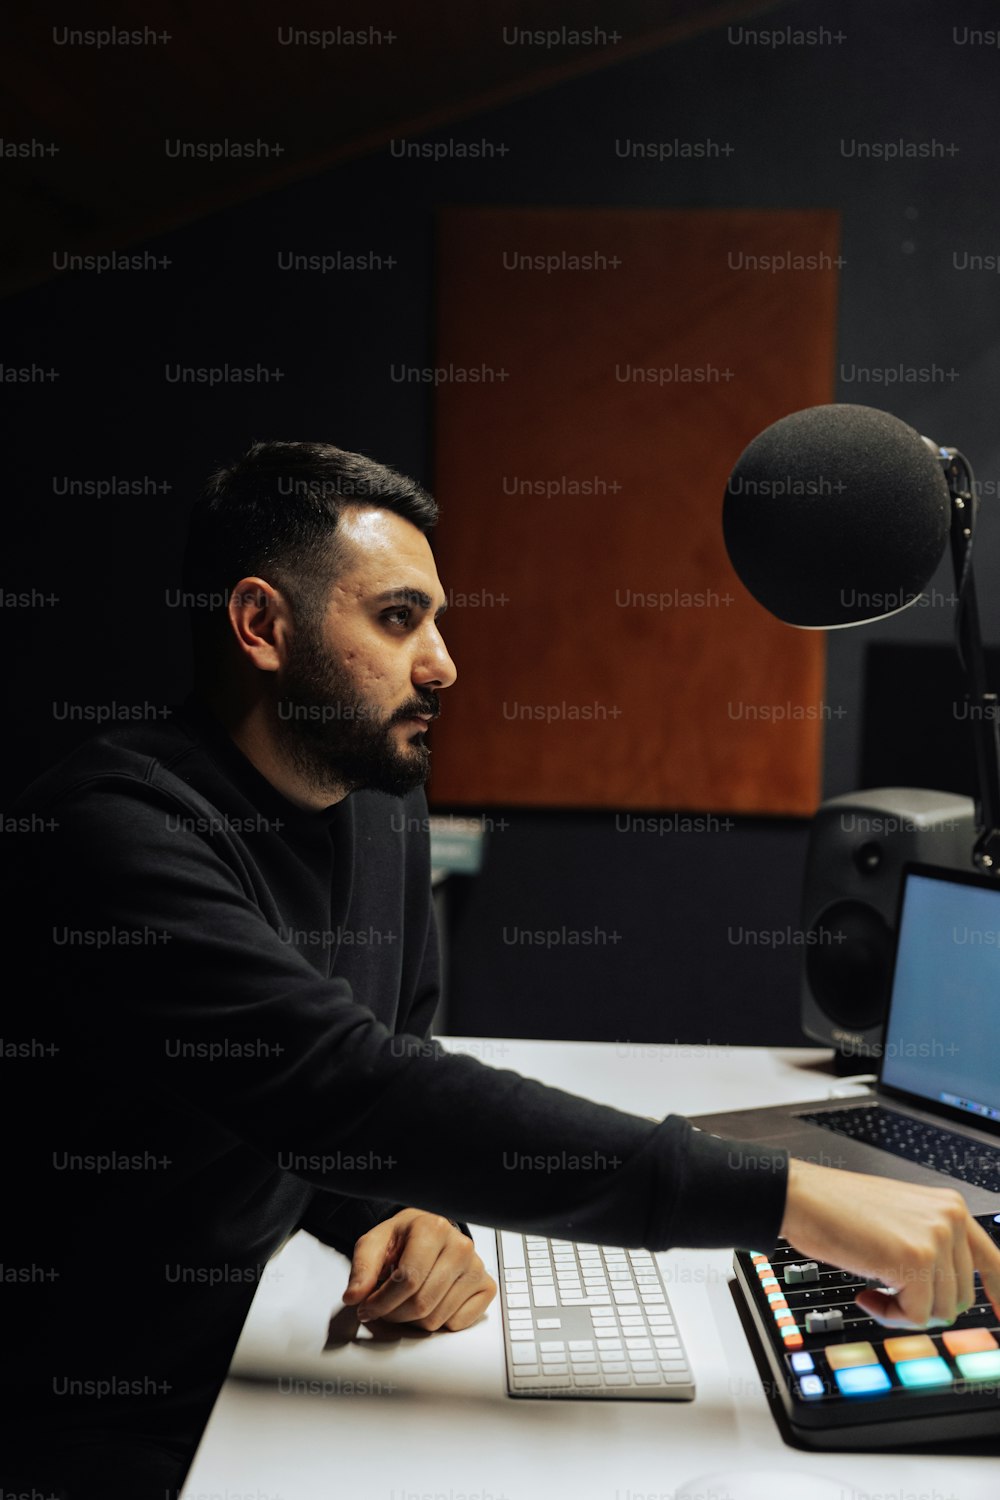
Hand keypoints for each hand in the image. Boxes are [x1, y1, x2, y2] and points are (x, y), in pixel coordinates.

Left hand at [340, 1208, 496, 1331]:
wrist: (431, 1232)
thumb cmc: (404, 1237)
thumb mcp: (376, 1242)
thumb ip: (362, 1268)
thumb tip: (354, 1296)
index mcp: (433, 1228)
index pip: (408, 1280)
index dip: (381, 1302)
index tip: (365, 1308)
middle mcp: (460, 1246)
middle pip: (422, 1303)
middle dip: (394, 1314)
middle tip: (382, 1309)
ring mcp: (477, 1266)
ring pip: (437, 1318)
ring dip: (412, 1320)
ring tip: (405, 1301)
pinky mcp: (486, 1286)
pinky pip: (457, 1323)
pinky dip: (438, 1322)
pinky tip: (429, 1302)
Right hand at [780, 1157, 999, 1327]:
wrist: (802, 1195)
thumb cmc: (837, 1207)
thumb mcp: (899, 1219)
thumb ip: (931, 1246)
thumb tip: (951, 1295)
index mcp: (949, 1206)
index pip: (991, 1259)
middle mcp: (950, 1218)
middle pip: (962, 1296)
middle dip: (925, 1305)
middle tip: (888, 1293)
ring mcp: (936, 1237)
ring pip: (941, 1310)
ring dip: (904, 1310)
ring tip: (874, 1288)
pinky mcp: (916, 1259)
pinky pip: (915, 1315)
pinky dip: (889, 1314)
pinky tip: (867, 1292)